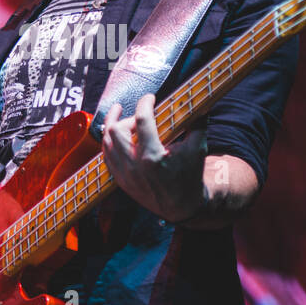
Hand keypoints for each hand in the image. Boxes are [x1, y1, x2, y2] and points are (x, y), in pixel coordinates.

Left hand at [101, 94, 207, 222]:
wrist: (182, 206)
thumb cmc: (190, 175)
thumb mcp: (198, 147)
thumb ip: (197, 122)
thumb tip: (199, 101)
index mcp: (154, 157)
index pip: (142, 121)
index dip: (144, 104)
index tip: (150, 98)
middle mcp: (135, 167)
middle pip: (116, 130)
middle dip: (126, 117)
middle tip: (138, 115)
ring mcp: (125, 175)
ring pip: (106, 142)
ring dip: (112, 126)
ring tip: (119, 115)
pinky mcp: (120, 180)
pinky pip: (106, 155)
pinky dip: (109, 142)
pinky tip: (116, 134)